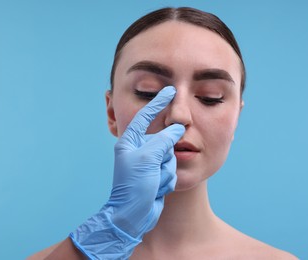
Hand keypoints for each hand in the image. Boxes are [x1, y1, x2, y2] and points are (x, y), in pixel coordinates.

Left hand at [109, 85, 184, 237]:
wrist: (132, 215)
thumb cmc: (134, 185)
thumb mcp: (148, 158)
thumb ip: (164, 139)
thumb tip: (177, 129)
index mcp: (130, 142)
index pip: (146, 116)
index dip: (158, 102)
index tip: (169, 90)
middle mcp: (140, 150)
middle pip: (164, 140)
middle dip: (164, 157)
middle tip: (153, 171)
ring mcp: (149, 164)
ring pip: (171, 156)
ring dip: (165, 171)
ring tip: (153, 182)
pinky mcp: (157, 175)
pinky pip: (171, 170)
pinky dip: (166, 180)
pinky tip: (156, 189)